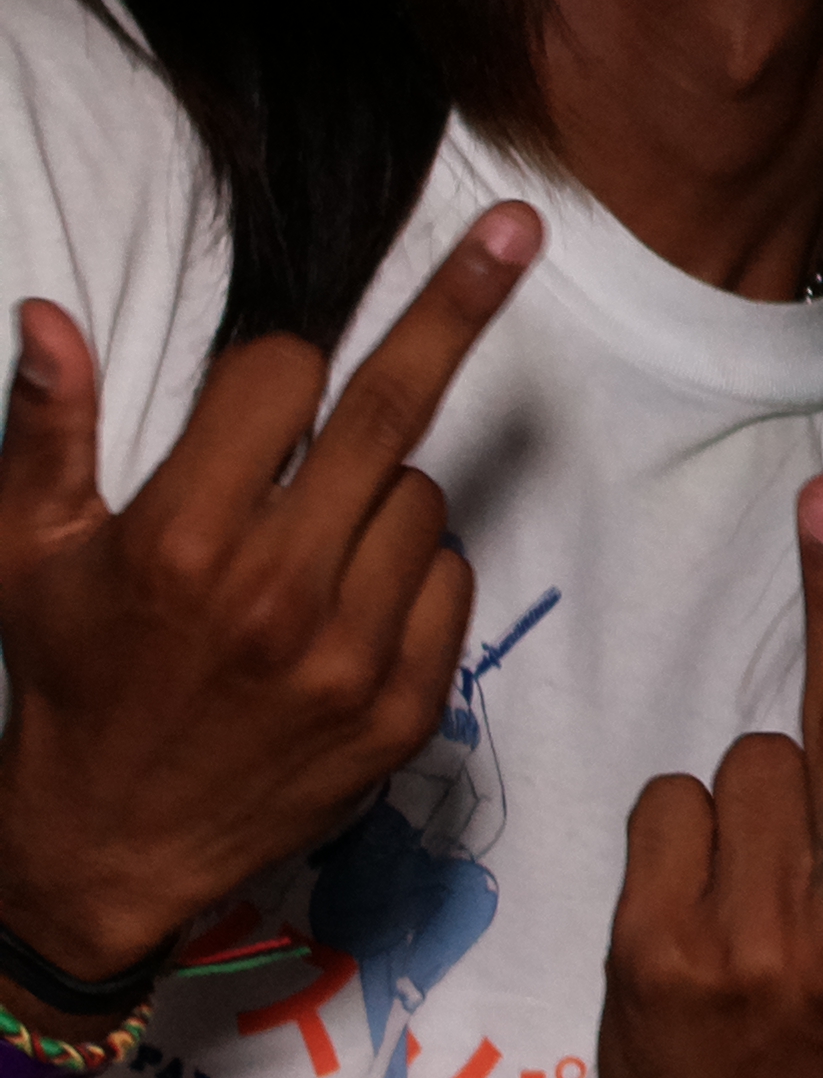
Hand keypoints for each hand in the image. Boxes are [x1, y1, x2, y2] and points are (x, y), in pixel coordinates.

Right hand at [0, 208, 538, 984]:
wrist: (111, 850)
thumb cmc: (68, 684)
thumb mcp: (26, 558)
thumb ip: (46, 432)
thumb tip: (50, 312)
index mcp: (180, 544)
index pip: (281, 381)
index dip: (274, 372)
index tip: (262, 392)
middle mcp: (276, 594)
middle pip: (392, 410)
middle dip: (457, 304)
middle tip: (518, 227)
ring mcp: (352, 654)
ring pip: (421, 497)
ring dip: (382, 493)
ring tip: (305, 549)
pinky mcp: (406, 706)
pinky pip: (449, 577)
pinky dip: (413, 570)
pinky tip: (346, 606)